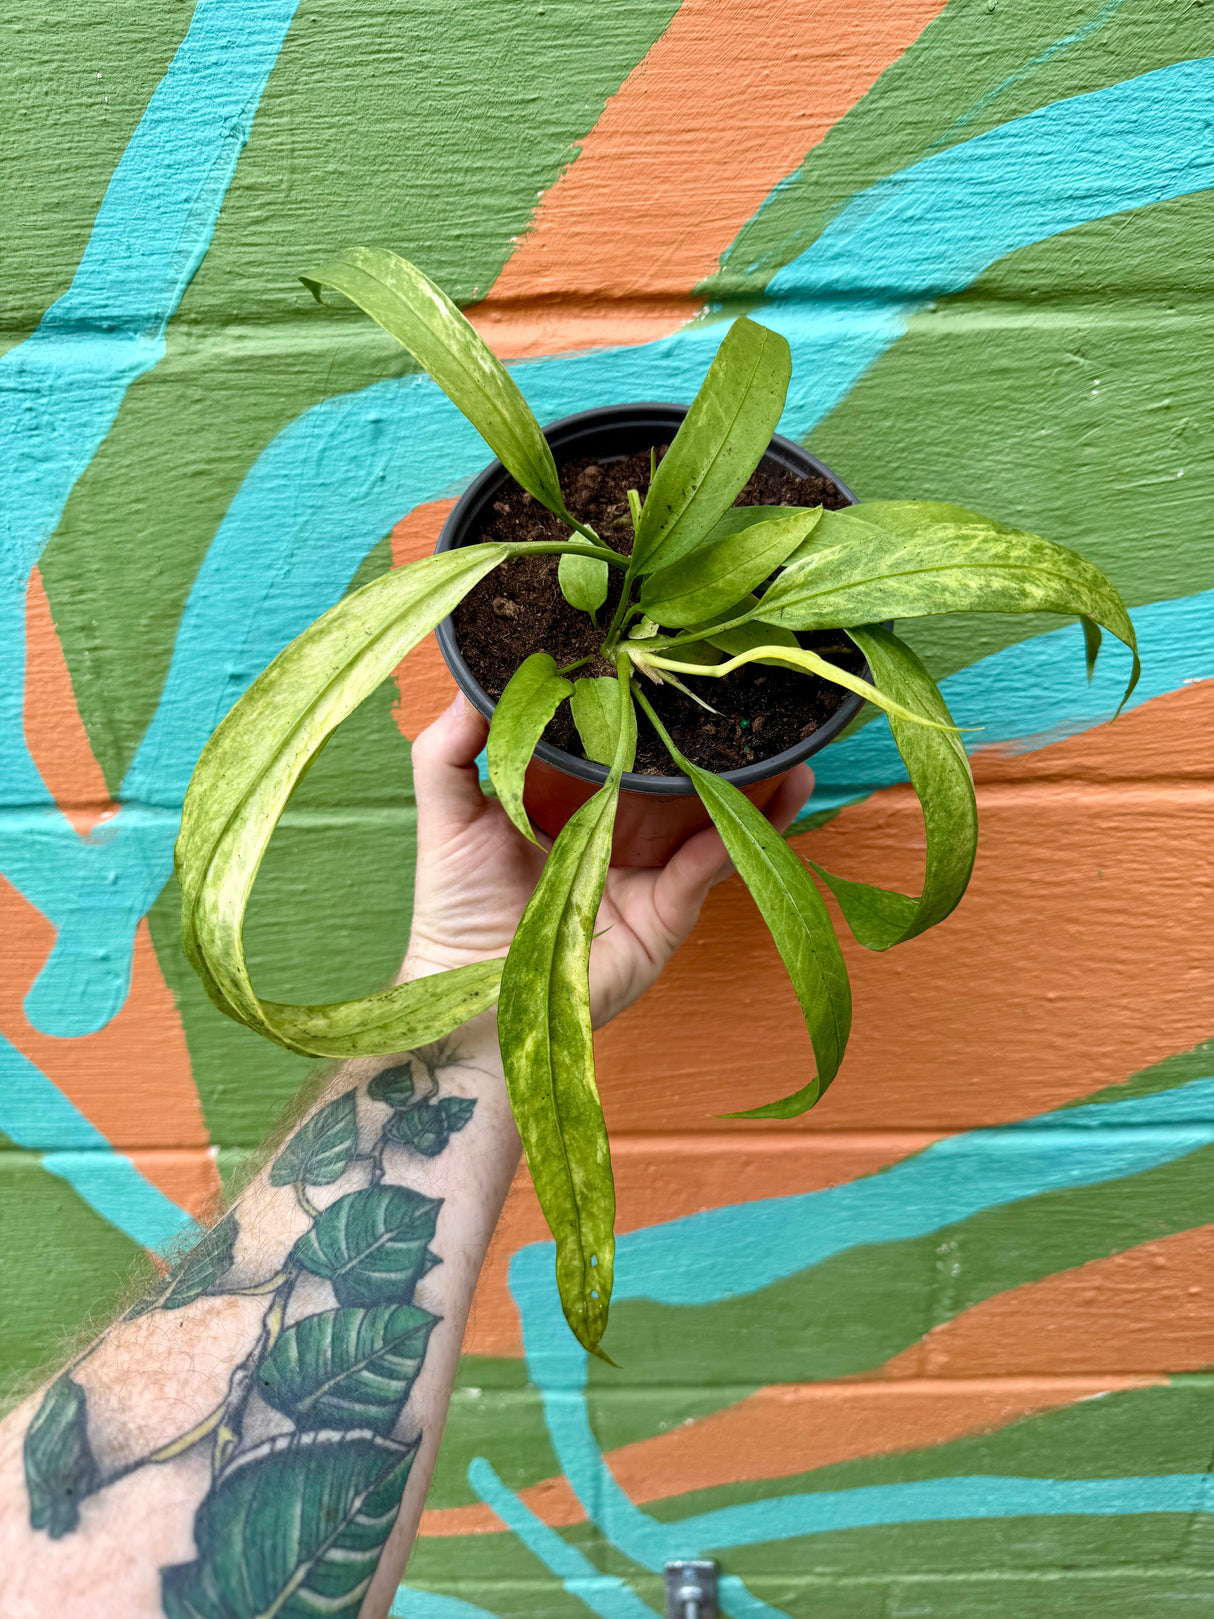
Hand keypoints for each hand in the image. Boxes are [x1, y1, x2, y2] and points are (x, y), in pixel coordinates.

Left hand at [404, 695, 812, 1026]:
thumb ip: (450, 749)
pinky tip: (777, 797)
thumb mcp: (448, 811)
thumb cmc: (455, 904)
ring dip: (753, 787)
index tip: (666, 663)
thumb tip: (469, 679)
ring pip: (709, 820)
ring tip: (795, 749)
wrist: (468, 992)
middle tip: (750, 692)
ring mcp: (648, 873)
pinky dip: (740, 835)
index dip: (641, 710)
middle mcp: (618, 833)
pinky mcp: (666, 913)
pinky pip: (710, 867)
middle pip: (675, 780)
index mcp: (572, 803)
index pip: (617, 747)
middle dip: (715, 744)